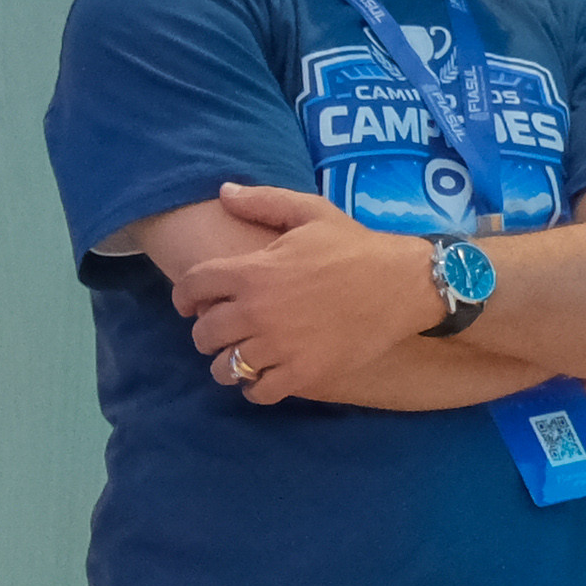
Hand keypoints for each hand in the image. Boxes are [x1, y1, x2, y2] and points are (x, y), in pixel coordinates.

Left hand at [167, 180, 438, 403]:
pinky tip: (262, 378)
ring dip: (226, 364)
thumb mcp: (310, 212)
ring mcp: (280, 346)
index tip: (190, 303)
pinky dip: (254, 388)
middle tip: (219, 332)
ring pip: (226, 368)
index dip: (184, 296)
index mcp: (253, 271)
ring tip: (238, 358)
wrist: (401, 284)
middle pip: (205, 334)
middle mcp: (258, 311)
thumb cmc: (354, 246)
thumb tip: (223, 192)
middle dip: (206, 333)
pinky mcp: (303, 373)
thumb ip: (263, 202)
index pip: (192, 286)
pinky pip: (259, 392)